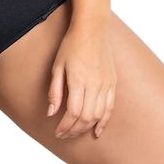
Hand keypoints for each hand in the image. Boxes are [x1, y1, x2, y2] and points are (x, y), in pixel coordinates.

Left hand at [47, 22, 116, 139]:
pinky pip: (110, 108)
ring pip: (98, 115)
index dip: (65, 126)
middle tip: (64, 135)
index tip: (58, 132)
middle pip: (86, 118)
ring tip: (76, 132)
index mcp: (79, 80)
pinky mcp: (113, 82)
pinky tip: (97, 131)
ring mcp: (106, 84)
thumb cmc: (71, 44)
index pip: (73, 113)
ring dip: (86, 128)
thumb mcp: (57, 65)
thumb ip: (54, 91)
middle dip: (74, 130)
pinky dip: (104, 122)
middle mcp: (94, 84)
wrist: (92, 28)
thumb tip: (51, 113)